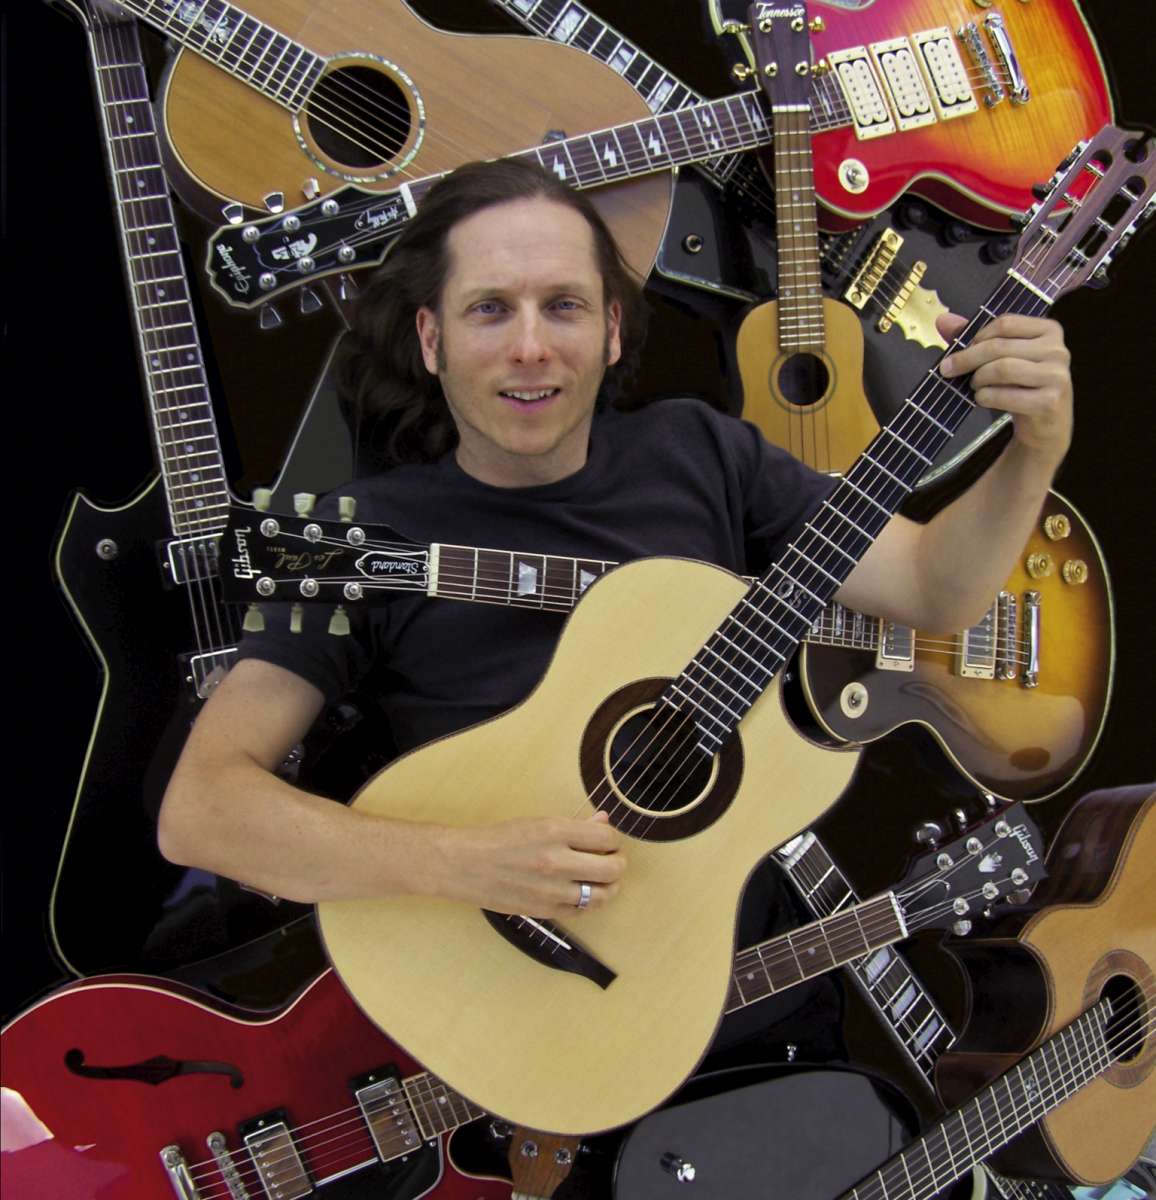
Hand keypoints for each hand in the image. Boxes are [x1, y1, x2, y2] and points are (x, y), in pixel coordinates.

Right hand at [430, 811, 624, 917]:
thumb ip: (575, 826)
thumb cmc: (500, 839)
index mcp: (555, 831)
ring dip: (610, 886)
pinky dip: (590, 901)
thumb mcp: (538, 822)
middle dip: (617, 862)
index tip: (607, 840)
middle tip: (611, 859)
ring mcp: (552, 890)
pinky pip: (583, 910)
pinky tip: (583, 891)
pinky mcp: (546, 911)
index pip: (607, 837)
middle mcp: (556, 861)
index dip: (613, 838)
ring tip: (603, 879)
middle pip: (612, 868)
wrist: (464, 865)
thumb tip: (603, 821)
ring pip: (603, 895)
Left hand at [937, 313, 1072, 467]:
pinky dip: (985, 397)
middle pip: (999, 346)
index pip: (1005, 323)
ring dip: (978, 379)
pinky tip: (983, 399)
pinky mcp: (1049, 401)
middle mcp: (1058, 350)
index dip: (977, 337)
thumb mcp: (1003, 359)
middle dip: (967, 359)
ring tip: (975, 386)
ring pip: (1002, 368)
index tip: (961, 350)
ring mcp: (1056, 376)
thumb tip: (942, 319)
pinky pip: (1004, 395)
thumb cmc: (1021, 387)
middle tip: (949, 370)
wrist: (1043, 427)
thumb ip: (976, 338)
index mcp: (1050, 331)